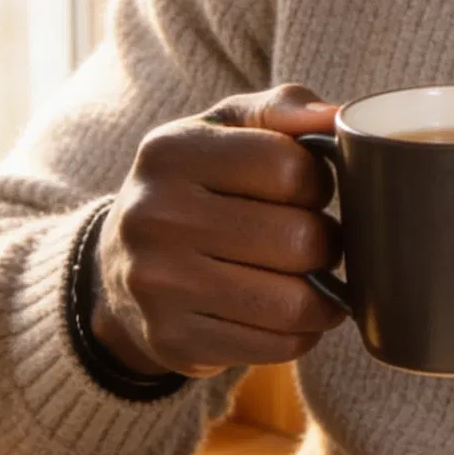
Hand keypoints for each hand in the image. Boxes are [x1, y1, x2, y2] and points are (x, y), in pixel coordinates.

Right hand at [89, 85, 346, 378]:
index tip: (307, 190)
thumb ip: (280, 108)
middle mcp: (154, 217)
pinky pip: (278, 346)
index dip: (317, 182)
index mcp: (170, 152)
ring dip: (322, 295)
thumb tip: (334, 117)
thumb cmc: (196, 188)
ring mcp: (159, 285)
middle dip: (325, 242)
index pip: (289, 167)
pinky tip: (282, 312)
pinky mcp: (173, 341)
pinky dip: (299, 332)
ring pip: (294, 302)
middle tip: (314, 241)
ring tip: (311, 279)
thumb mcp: (223, 131)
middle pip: (299, 239)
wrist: (120, 267)